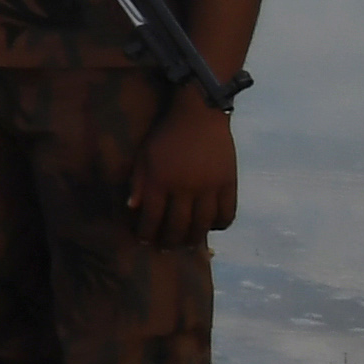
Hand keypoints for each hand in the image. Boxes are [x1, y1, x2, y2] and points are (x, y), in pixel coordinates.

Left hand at [128, 84, 239, 242]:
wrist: (199, 115)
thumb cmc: (166, 135)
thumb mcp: (144, 155)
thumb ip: (139, 182)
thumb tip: (133, 208)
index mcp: (161, 180)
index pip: (152, 217)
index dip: (147, 232)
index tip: (144, 240)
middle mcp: (185, 188)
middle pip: (178, 226)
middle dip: (169, 242)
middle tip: (165, 248)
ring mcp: (210, 187)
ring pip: (203, 225)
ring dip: (194, 239)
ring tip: (187, 244)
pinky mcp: (229, 184)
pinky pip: (227, 214)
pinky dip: (219, 225)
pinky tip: (210, 227)